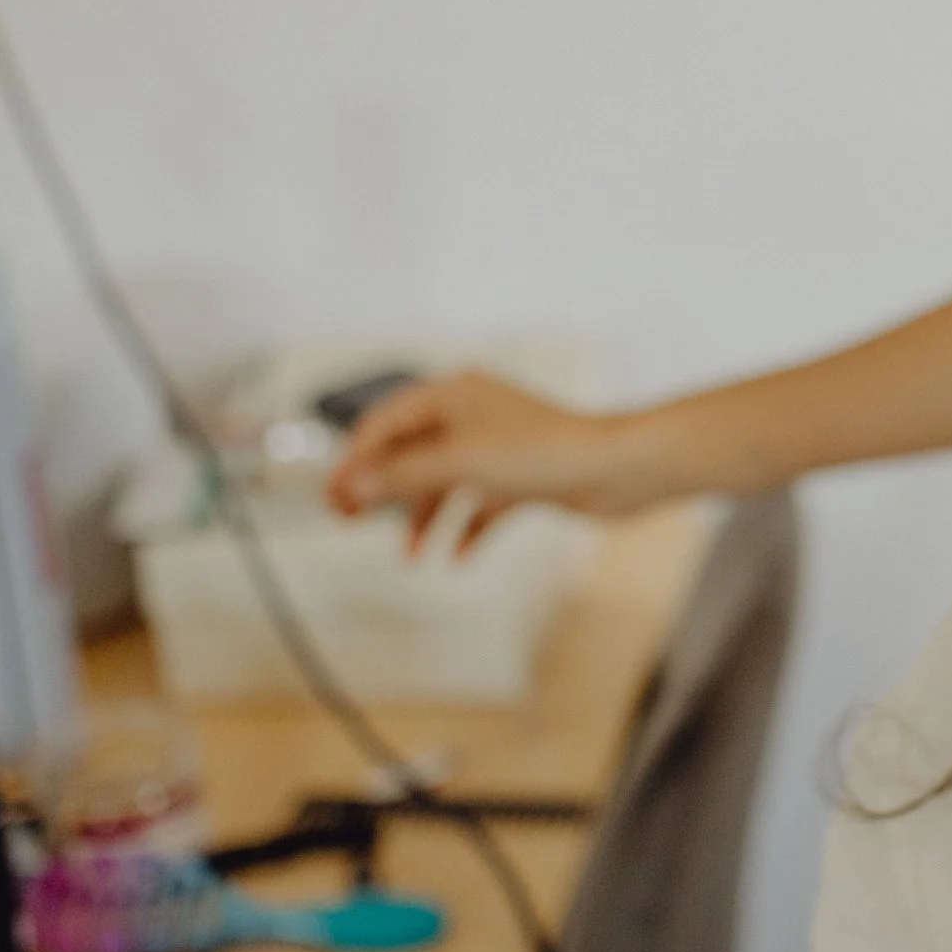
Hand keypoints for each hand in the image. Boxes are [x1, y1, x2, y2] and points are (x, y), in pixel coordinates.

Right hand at [324, 370, 645, 550]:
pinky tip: (459, 557)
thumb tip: (351, 484)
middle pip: (411, 453)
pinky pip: (481, 505)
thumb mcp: (458, 463)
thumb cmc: (547, 451)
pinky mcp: (524, 477)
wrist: (618, 469)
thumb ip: (400, 474)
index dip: (355, 460)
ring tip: (414, 554)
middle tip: (353, 522)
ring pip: (445, 483)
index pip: (385, 422)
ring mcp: (500, 448)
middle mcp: (474, 416)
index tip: (333, 497)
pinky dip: (466, 529)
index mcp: (454, 394)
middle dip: (384, 489)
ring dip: (425, 518)